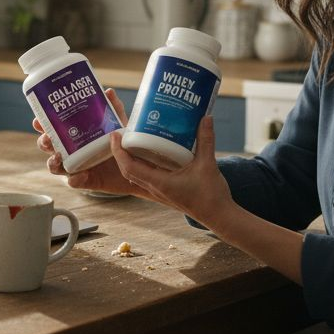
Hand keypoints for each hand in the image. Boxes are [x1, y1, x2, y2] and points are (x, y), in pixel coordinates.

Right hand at [32, 88, 145, 197]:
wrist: (134, 165)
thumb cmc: (120, 141)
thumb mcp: (118, 123)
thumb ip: (113, 107)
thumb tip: (108, 91)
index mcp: (72, 134)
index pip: (52, 128)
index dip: (41, 125)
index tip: (38, 121)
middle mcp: (70, 150)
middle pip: (47, 146)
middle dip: (43, 142)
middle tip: (47, 138)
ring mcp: (75, 166)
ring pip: (54, 166)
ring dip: (52, 162)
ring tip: (58, 157)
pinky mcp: (84, 180)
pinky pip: (74, 181)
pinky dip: (74, 179)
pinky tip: (82, 174)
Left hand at [107, 115, 236, 230]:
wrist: (218, 215)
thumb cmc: (211, 195)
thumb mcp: (208, 164)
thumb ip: (206, 140)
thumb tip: (206, 118)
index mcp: (159, 183)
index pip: (129, 167)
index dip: (118, 152)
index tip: (115, 135)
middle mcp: (155, 187)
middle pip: (128, 170)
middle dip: (120, 153)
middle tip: (120, 134)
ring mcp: (160, 190)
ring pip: (136, 174)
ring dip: (129, 159)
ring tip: (131, 140)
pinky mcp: (166, 190)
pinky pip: (147, 176)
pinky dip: (142, 164)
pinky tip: (150, 152)